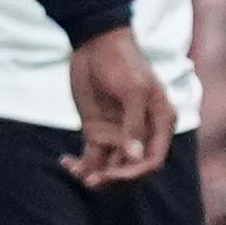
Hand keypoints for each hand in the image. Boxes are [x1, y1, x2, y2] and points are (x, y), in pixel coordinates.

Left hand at [59, 27, 174, 183]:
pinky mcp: (96, 131)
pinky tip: (65, 163)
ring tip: (77, 174)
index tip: (113, 174)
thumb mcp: (132, 90)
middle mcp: (141, 133)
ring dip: (96, 175)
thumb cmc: (122, 62)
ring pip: (111, 166)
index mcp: (160, 123)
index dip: (136, 172)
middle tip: (92, 181)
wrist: (95, 44)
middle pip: (133, 168)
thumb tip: (135, 157)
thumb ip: (134, 123)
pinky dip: (81, 164)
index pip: (153, 159)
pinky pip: (91, 156)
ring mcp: (118, 133)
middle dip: (115, 178)